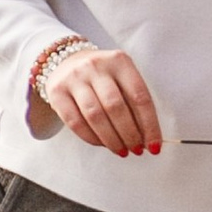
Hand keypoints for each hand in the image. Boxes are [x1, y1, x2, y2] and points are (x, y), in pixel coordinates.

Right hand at [38, 45, 162, 157]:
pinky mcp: (57, 92)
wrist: (66, 60)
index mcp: (119, 61)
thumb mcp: (122, 78)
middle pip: (116, 107)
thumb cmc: (102, 75)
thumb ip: (134, 103)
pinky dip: (91, 138)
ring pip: (95, 115)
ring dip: (111, 139)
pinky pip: (75, 122)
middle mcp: (95, 66)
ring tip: (121, 150)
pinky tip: (102, 144)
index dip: (149, 125)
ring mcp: (74, 78)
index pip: (140, 97)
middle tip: (136, 150)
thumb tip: (147, 138)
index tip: (154, 146)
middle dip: (129, 134)